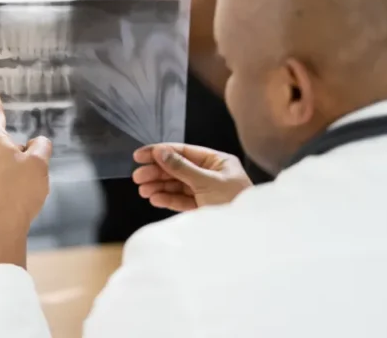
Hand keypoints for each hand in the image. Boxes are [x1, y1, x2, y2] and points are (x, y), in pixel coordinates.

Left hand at [0, 90, 51, 265]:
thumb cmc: (19, 192)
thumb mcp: (40, 165)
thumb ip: (41, 146)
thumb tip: (36, 142)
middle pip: (0, 143)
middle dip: (16, 152)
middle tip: (30, 170)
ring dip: (10, 169)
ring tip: (23, 189)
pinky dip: (3, 184)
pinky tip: (13, 199)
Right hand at [132, 143, 252, 210]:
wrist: (247, 235)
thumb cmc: (236, 202)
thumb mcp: (207, 182)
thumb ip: (182, 167)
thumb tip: (161, 152)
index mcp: (217, 162)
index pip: (183, 152)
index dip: (160, 152)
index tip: (140, 155)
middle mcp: (211, 174)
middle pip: (177, 169)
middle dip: (157, 172)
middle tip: (138, 177)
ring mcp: (206, 192)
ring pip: (177, 186)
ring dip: (159, 186)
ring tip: (143, 190)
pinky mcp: (202, 208)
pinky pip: (181, 200)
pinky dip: (167, 199)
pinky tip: (155, 199)